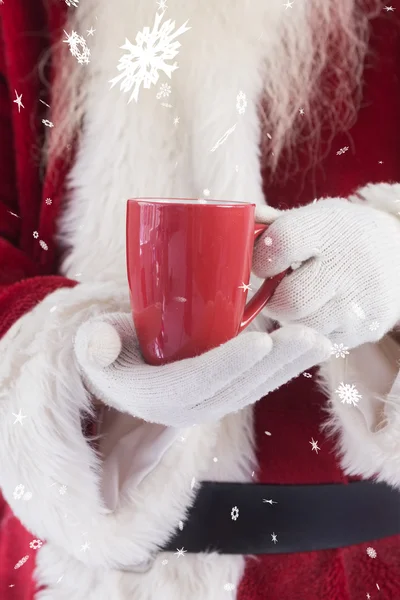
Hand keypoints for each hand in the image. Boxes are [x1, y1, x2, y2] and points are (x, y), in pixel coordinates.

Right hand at [74, 312, 331, 426]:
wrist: (122, 373)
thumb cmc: (111, 352)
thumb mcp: (95, 347)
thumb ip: (96, 343)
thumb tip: (98, 344)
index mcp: (158, 396)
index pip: (198, 382)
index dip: (230, 363)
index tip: (261, 339)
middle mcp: (188, 409)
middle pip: (238, 388)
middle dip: (276, 364)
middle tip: (309, 336)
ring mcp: (209, 405)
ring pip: (255, 389)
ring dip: (290, 367)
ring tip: (323, 342)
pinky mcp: (223, 395)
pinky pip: (258, 386)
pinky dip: (285, 368)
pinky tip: (312, 349)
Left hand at [253, 198, 399, 347]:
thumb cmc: (343, 237)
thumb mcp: (316, 218)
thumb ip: (273, 224)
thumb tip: (234, 223)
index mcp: (329, 227)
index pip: (282, 243)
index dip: (263, 258)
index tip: (265, 263)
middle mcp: (348, 265)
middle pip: (288, 300)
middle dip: (274, 299)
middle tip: (279, 291)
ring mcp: (359, 303)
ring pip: (300, 327)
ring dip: (291, 319)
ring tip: (302, 302)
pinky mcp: (364, 331)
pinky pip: (318, 343)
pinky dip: (310, 331)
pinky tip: (321, 313)